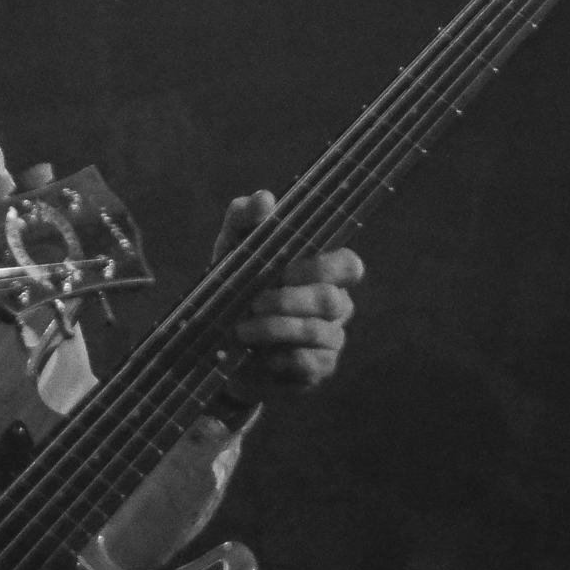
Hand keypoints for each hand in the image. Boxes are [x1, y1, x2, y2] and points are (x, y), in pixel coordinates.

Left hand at [212, 190, 361, 399]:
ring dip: (276, 329)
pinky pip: (310, 363)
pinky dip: (280, 358)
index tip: (284, 271)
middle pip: (333, 300)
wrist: (220, 346)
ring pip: (321, 332)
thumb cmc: (236, 287)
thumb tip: (265, 198)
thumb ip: (245, 220)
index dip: (323, 268)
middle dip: (290, 301)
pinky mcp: (317, 370)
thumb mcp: (232, 251)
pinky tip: (259, 356)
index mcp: (321, 273)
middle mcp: (335, 305)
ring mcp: (330, 339)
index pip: (349, 265)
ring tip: (242, 329)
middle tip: (254, 302)